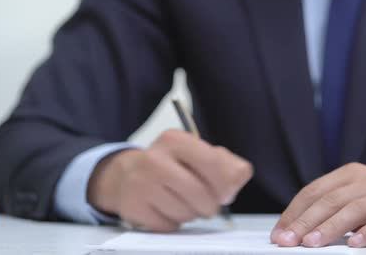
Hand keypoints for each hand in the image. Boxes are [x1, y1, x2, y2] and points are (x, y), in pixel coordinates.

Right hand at [88, 129, 253, 231]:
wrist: (127, 175)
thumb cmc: (171, 165)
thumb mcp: (197, 154)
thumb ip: (226, 163)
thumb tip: (239, 176)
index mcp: (175, 140)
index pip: (214, 163)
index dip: (226, 184)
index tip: (226, 192)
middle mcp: (154, 159)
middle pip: (202, 195)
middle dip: (210, 205)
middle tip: (205, 202)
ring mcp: (141, 184)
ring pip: (186, 214)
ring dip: (191, 214)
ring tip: (181, 202)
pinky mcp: (133, 207)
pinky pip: (169, 226)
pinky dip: (173, 223)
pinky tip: (166, 209)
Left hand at [271, 163, 365, 247]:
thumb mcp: (358, 196)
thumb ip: (334, 207)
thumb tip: (299, 228)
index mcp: (348, 175)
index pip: (313, 191)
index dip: (293, 212)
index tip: (280, 232)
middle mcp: (364, 181)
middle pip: (328, 200)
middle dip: (304, 222)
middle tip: (288, 240)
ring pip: (352, 210)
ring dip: (330, 227)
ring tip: (312, 243)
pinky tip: (355, 244)